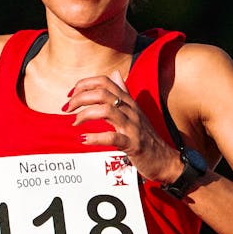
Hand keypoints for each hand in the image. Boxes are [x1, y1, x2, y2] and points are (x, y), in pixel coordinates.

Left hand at [65, 70, 182, 183]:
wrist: (165, 160)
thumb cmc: (147, 137)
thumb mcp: (135, 111)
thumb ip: (124, 92)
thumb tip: (115, 74)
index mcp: (129, 102)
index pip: (105, 81)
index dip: (85, 84)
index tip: (71, 95)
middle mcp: (131, 110)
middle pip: (102, 93)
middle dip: (79, 98)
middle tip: (67, 108)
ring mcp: (132, 127)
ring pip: (106, 111)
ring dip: (85, 115)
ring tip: (74, 122)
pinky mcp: (133, 145)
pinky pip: (112, 138)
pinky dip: (95, 137)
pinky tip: (84, 139)